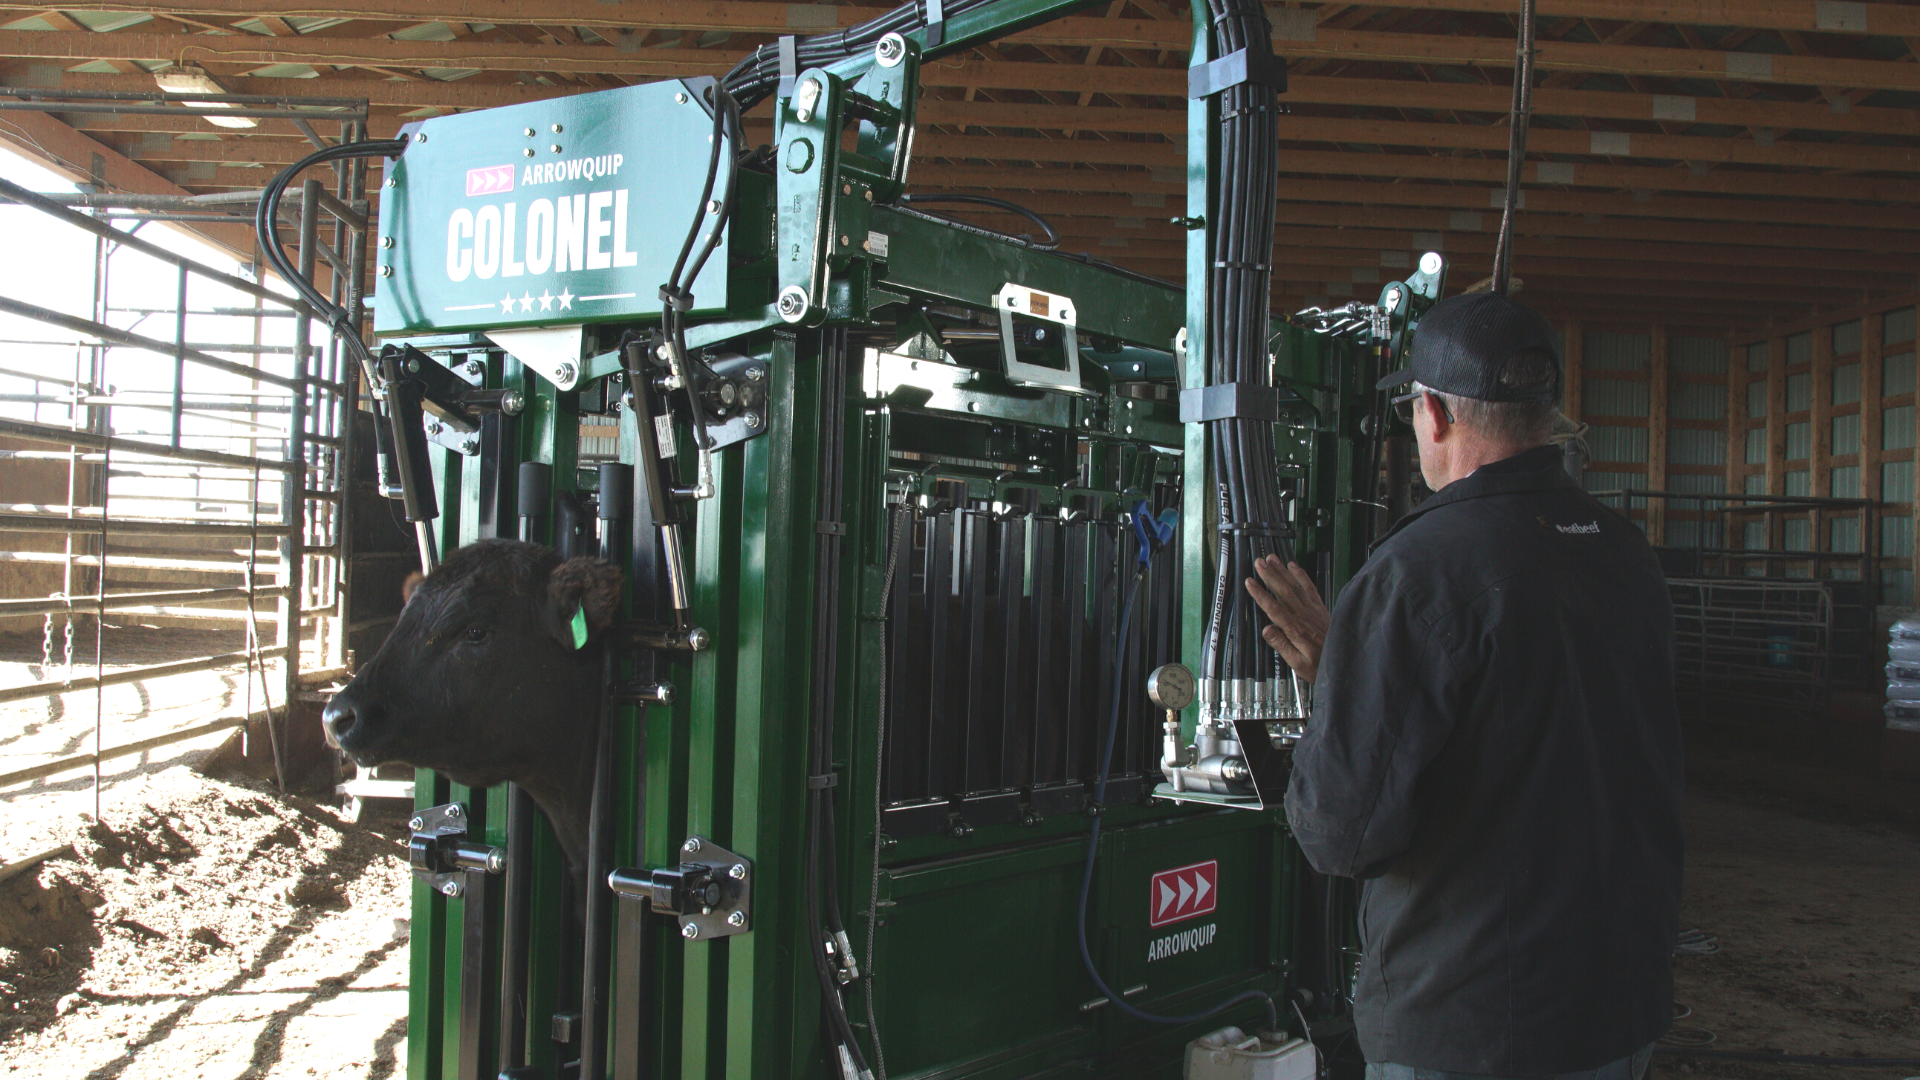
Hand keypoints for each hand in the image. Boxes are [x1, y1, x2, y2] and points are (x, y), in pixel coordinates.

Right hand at [1244, 556, 1329, 683]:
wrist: (1344, 662)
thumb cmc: (1318, 666)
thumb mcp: (1298, 664)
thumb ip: (1282, 645)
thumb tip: (1267, 630)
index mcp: (1296, 630)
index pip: (1274, 608)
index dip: (1261, 594)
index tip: (1250, 582)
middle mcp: (1304, 616)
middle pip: (1284, 591)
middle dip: (1270, 575)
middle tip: (1259, 562)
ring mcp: (1313, 610)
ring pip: (1295, 586)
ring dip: (1282, 571)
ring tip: (1271, 559)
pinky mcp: (1319, 608)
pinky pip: (1310, 588)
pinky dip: (1301, 575)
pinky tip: (1293, 566)